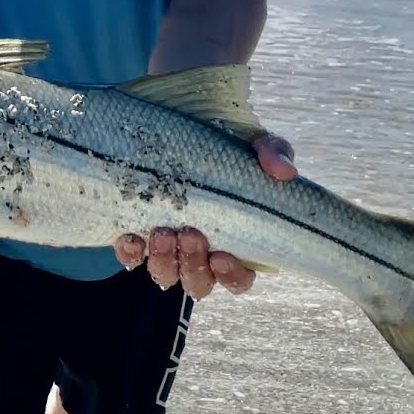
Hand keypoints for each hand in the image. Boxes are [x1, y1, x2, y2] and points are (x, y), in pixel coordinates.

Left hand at [113, 131, 296, 298]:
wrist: (182, 132)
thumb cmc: (226, 152)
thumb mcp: (253, 146)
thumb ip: (272, 153)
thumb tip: (284, 171)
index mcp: (233, 244)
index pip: (239, 279)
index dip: (232, 276)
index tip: (222, 258)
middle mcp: (199, 254)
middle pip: (199, 281)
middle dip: (193, 264)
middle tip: (188, 234)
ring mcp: (167, 249)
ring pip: (165, 275)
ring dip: (163, 260)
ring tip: (161, 231)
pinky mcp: (139, 237)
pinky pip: (131, 257)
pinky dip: (130, 252)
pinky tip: (130, 236)